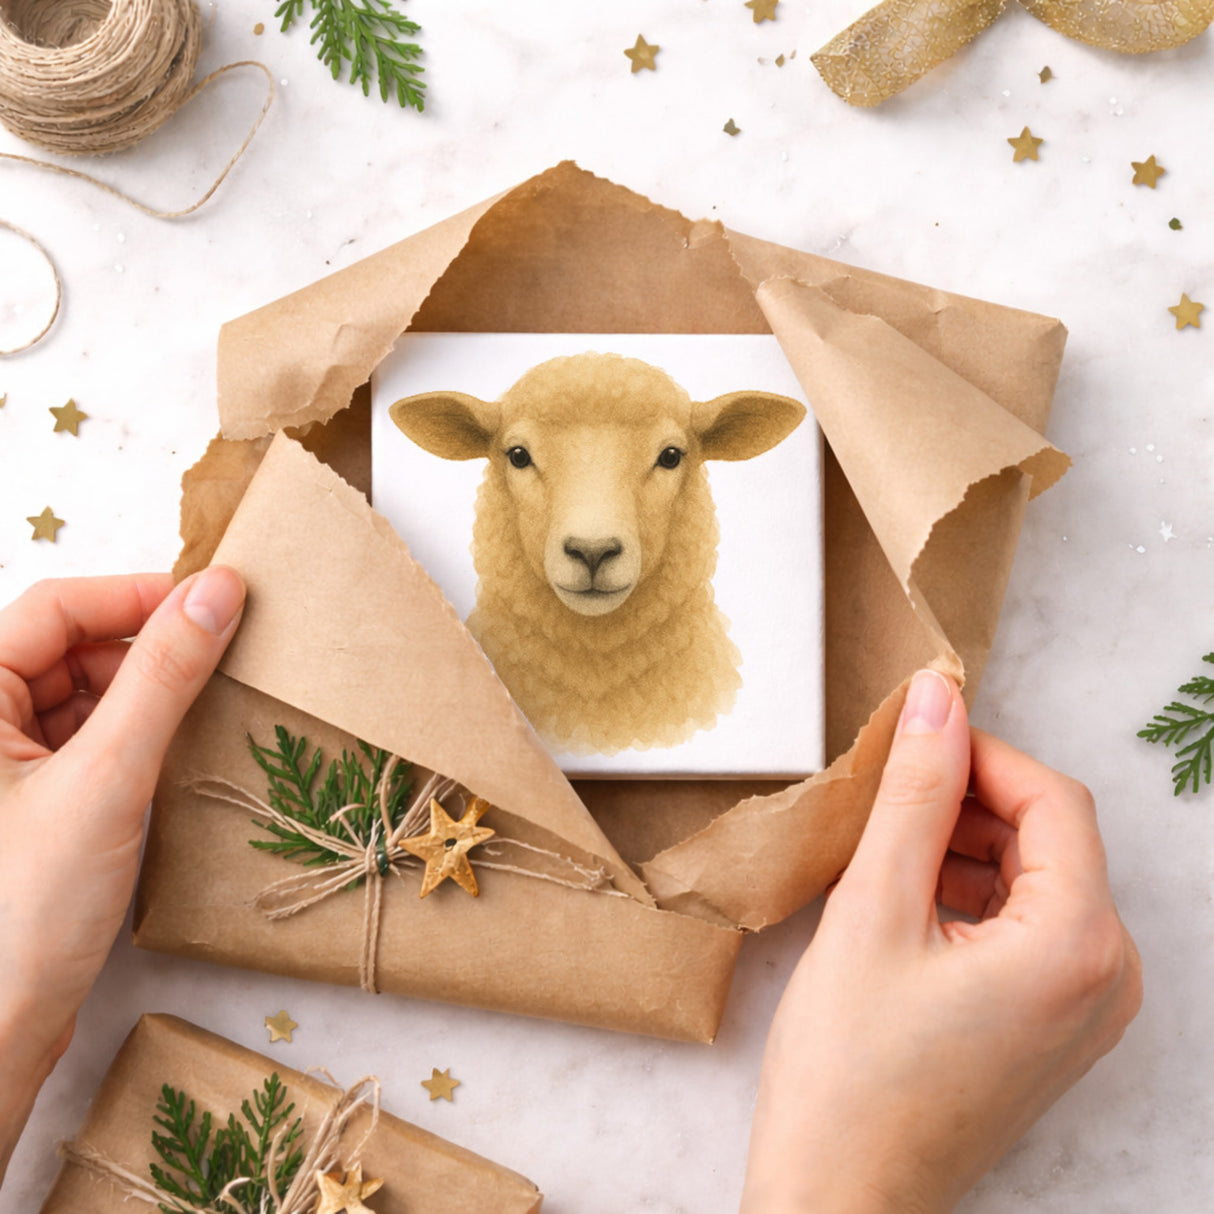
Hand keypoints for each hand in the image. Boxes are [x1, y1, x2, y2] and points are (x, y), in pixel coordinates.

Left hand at [0, 569, 244, 1181]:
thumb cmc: (23, 910)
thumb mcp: (107, 777)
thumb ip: (163, 677)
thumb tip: (218, 591)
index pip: (55, 608)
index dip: (135, 595)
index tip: (216, 599)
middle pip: (71, 647)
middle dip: (147, 644)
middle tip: (226, 651)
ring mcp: (6, 767)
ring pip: (86, 694)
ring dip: (148, 690)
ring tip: (212, 701)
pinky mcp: (35, 803)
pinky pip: (92, 739)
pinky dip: (139, 734)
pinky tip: (181, 749)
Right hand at [741, 669, 1142, 1213]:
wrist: (840, 1198)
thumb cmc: (849, 1072)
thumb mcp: (873, 910)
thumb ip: (913, 794)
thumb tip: (937, 699)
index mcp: (1079, 946)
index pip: (1052, 799)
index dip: (979, 754)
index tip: (909, 739)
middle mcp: (1108, 979)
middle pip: (1049, 838)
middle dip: (966, 804)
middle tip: (881, 802)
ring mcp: (1086, 1010)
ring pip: (1035, 880)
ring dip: (963, 849)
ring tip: (880, 857)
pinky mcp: (1054, 1028)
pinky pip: (1028, 929)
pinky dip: (970, 898)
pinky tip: (902, 905)